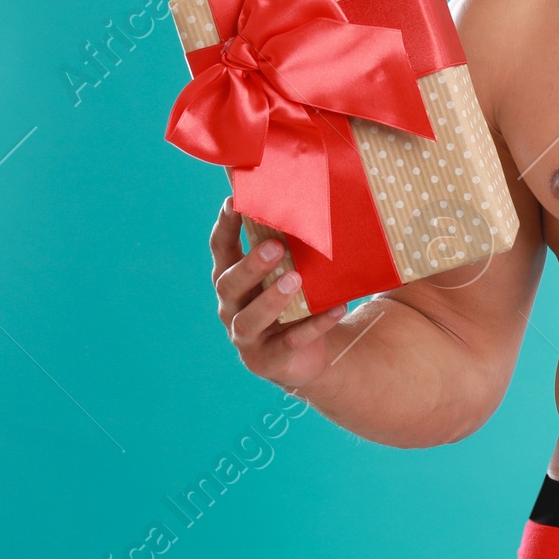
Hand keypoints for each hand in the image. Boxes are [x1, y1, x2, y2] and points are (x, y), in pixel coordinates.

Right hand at [209, 198, 347, 389]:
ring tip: (295, 279)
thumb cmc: (298, 300)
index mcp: (233, 279)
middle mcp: (232, 307)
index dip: (224, 227)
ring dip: (272, 298)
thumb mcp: (294, 270)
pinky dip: (314, 325)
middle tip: (275, 246)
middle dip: (251, 265)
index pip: (221, 250)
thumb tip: (338, 198)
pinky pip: (291, 342)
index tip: (234, 201)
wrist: (308, 354)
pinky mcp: (270, 360)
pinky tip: (336, 308)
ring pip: (250, 319)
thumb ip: (301, 243)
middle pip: (229, 284)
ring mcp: (247, 337)